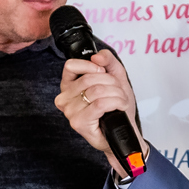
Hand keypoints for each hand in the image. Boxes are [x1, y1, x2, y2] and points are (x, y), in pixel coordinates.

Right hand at [54, 51, 146, 177]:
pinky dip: (115, 102)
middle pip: (89, 78)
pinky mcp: (79, 122)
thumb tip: (97, 57)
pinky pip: (100, 104)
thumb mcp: (115, 77)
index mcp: (69, 87)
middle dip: (111, 83)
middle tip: (118, 91)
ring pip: (96, 91)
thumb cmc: (116, 108)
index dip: (91, 66)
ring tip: (121, 100)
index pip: (71, 66)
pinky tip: (119, 107)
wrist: (123, 131)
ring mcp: (70, 112)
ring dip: (116, 94)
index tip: (103, 72)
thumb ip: (108, 61)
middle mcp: (65, 99)